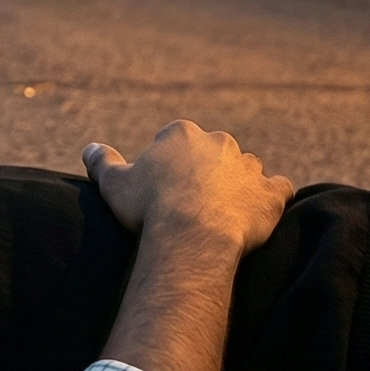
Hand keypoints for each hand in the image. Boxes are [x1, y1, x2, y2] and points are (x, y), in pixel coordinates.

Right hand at [83, 120, 292, 256]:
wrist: (192, 236)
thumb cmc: (149, 208)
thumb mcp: (113, 183)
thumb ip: (101, 161)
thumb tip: (90, 148)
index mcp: (182, 134)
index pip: (176, 140)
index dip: (169, 163)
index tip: (162, 186)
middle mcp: (219, 142)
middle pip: (213, 151)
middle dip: (206, 170)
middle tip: (192, 201)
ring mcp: (249, 167)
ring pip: (247, 168)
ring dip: (239, 183)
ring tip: (225, 210)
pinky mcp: (271, 193)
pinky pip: (279, 188)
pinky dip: (272, 197)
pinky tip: (261, 211)